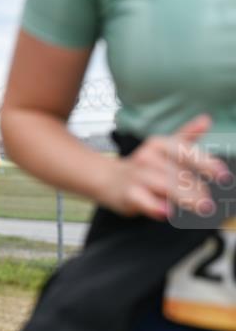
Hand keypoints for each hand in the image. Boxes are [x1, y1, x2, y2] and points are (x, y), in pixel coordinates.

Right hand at [101, 115, 229, 219]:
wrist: (107, 178)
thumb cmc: (140, 166)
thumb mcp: (163, 148)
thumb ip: (187, 135)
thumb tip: (207, 119)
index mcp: (158, 144)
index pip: (186, 152)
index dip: (207, 164)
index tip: (223, 175)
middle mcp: (147, 157)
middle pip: (180, 174)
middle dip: (198, 189)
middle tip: (208, 202)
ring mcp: (137, 175)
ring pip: (166, 186)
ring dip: (186, 198)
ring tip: (201, 207)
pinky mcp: (128, 194)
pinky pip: (143, 200)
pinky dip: (155, 206)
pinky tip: (166, 211)